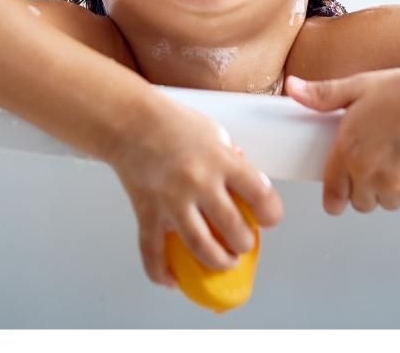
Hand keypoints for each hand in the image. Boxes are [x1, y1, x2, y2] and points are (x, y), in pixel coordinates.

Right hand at [107, 95, 283, 289]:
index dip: (271, 214)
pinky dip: (162, 272)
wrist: (128, 119)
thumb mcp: (213, 132)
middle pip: (234, 230)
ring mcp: (172, 200)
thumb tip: (245, 184)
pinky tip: (173, 280)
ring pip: (201, 248)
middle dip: (244, 243)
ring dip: (218, 261)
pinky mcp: (148, 211)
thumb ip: (231, 159)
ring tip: (223, 260)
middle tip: (241, 242)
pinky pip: (153, 252)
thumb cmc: (170, 121)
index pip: (261, 195)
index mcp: (221, 160)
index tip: (267, 219)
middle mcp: (199, 182)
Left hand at [284, 65, 399, 214]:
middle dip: (365, 188)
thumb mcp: (357, 87)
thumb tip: (293, 88)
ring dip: (389, 190)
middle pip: (360, 202)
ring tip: (399, 160)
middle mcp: (369, 173)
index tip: (336, 197)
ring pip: (386, 203)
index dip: (334, 196)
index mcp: (348, 150)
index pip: (333, 192)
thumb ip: (323, 95)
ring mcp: (397, 187)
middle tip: (377, 163)